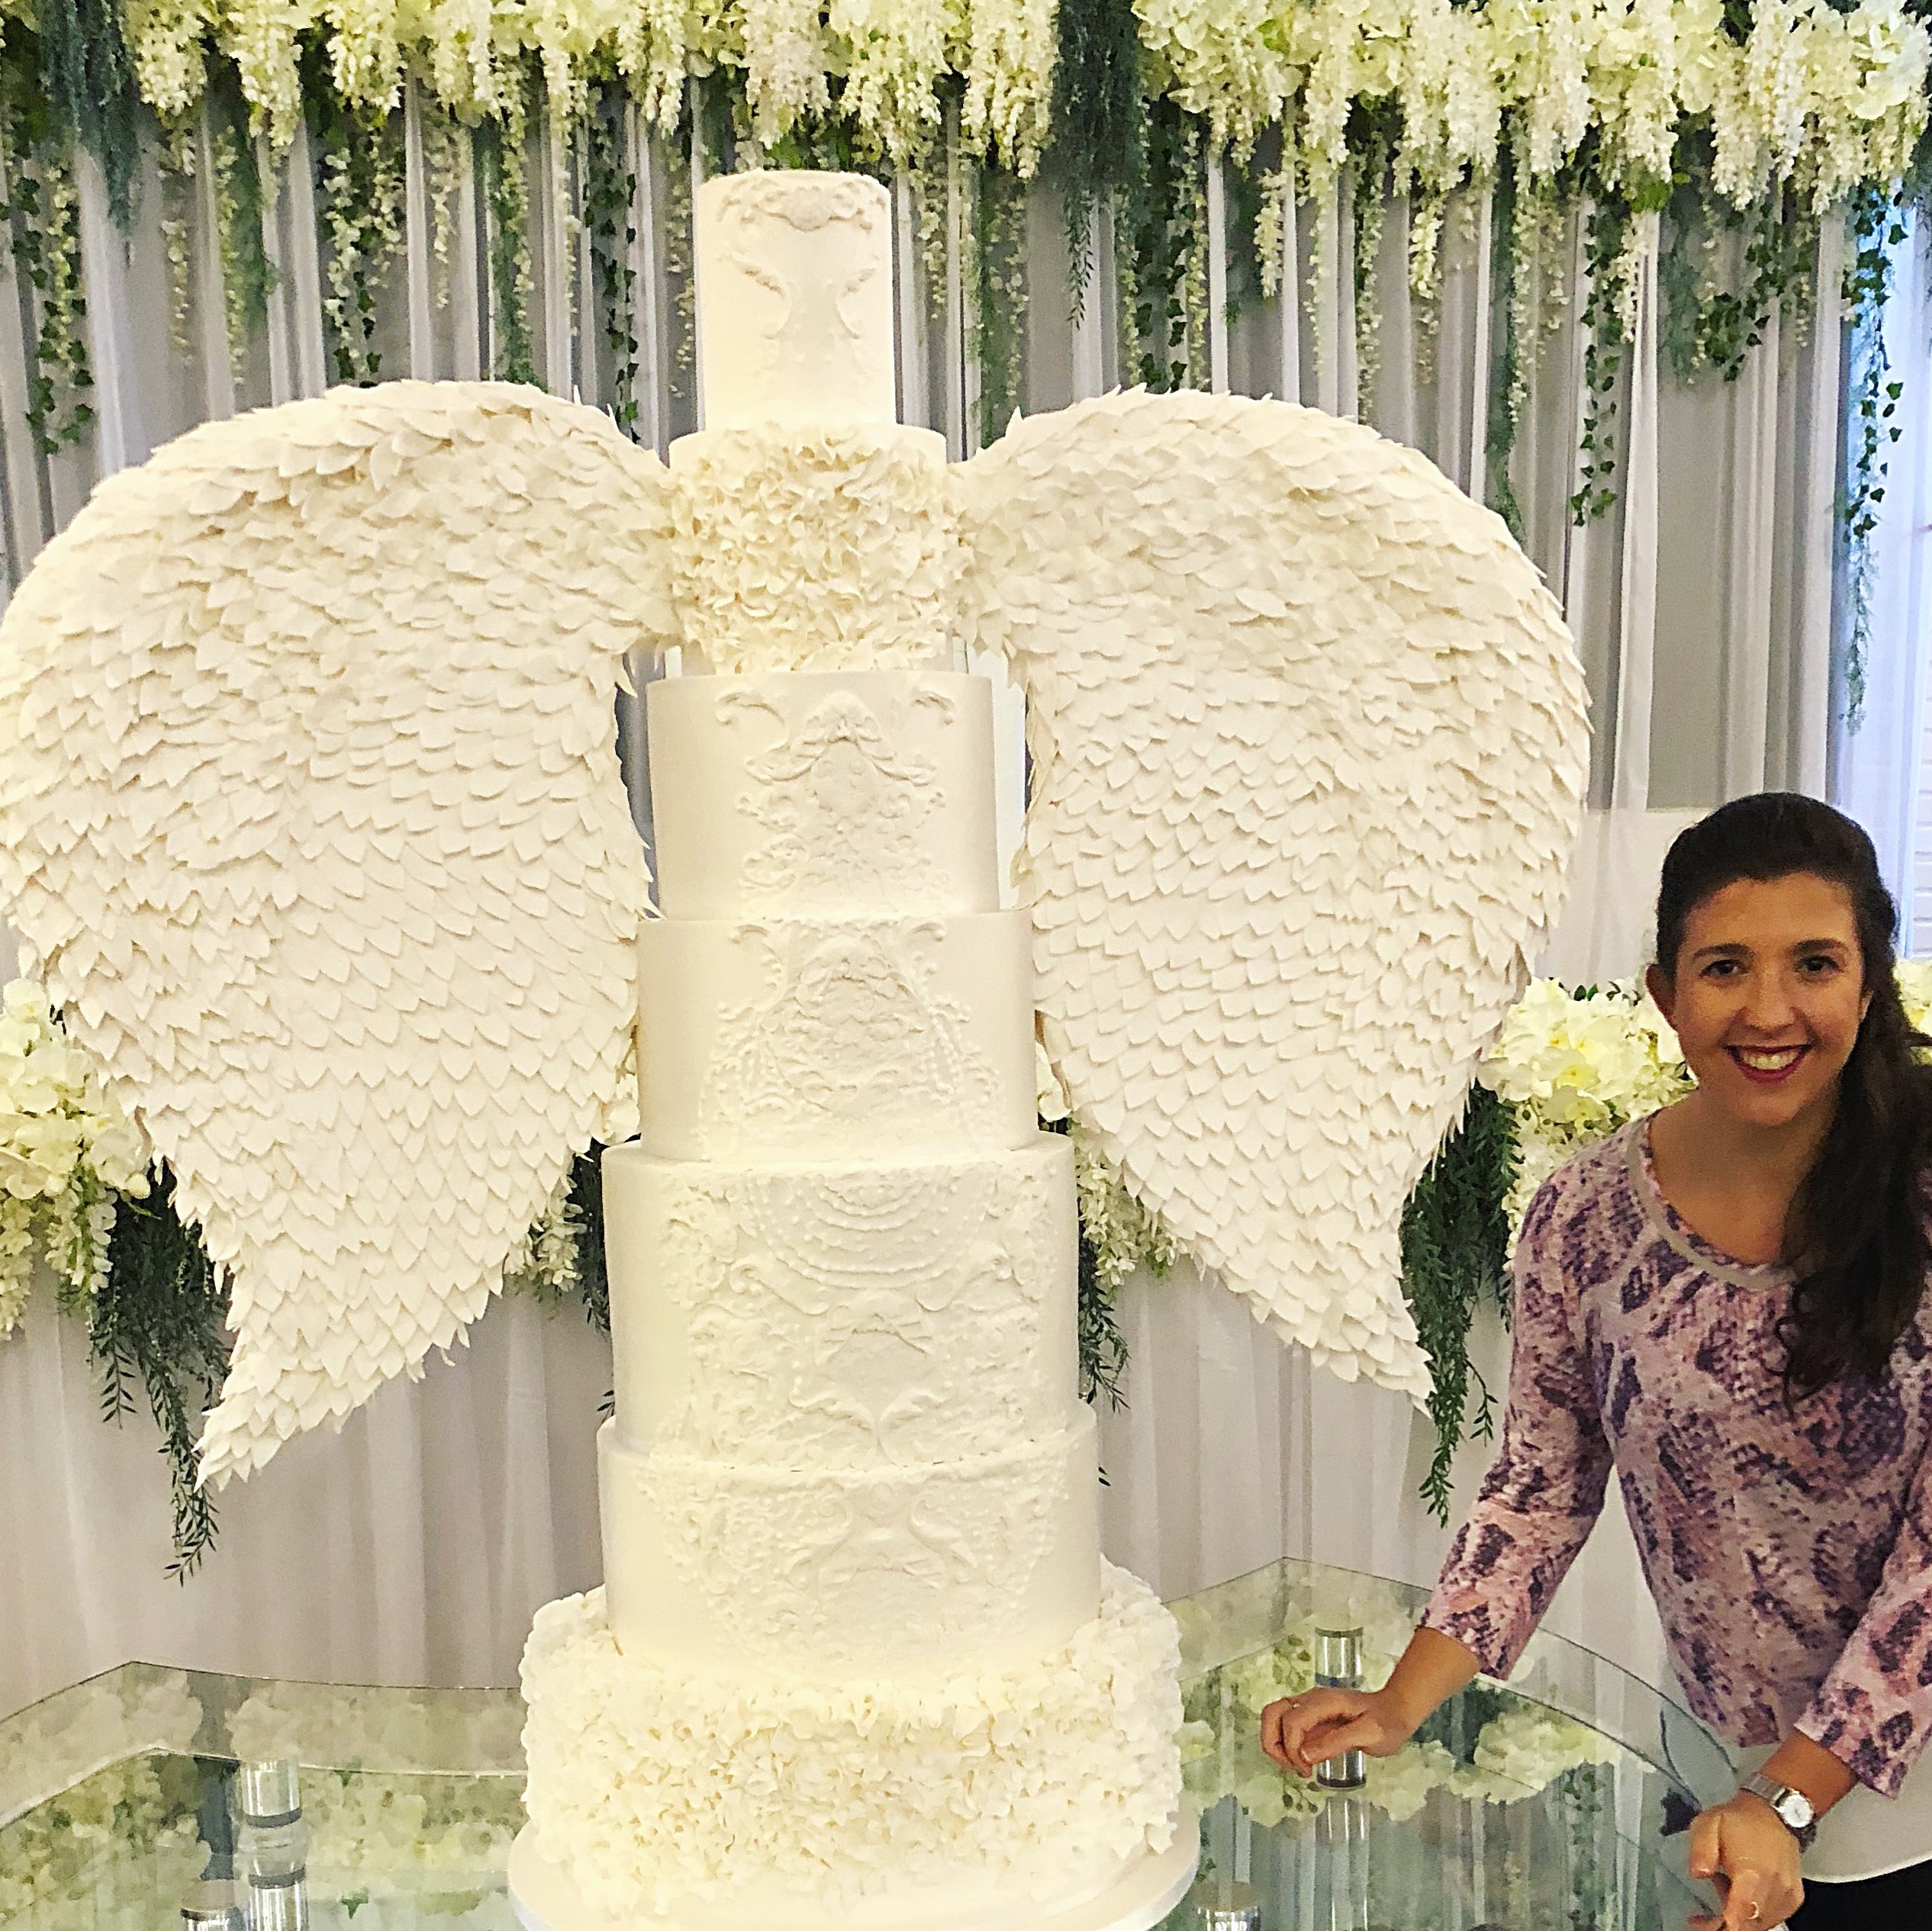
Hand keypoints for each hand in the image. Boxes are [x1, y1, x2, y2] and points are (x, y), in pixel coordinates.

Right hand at [1259, 1687, 1416, 1777]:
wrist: (1397, 1710)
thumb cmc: (1387, 1722)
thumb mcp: (1370, 1734)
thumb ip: (1336, 1742)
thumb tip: (1303, 1755)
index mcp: (1323, 1701)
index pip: (1292, 1721)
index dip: (1292, 1748)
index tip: (1307, 1770)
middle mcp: (1310, 1700)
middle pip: (1272, 1713)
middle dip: (1274, 1744)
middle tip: (1294, 1767)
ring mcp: (1308, 1706)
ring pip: (1274, 1717)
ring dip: (1276, 1744)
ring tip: (1295, 1765)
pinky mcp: (1310, 1716)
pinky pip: (1285, 1726)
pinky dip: (1284, 1744)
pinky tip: (1301, 1760)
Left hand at [1686, 1795, 1804, 1930]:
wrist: (1772, 1812)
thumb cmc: (1739, 1820)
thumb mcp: (1707, 1824)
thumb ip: (1700, 1851)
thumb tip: (1698, 1874)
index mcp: (1752, 1870)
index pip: (1742, 1911)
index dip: (1726, 1924)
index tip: (1707, 1925)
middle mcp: (1774, 1885)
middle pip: (1750, 1922)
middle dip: (1726, 1923)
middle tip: (1705, 1915)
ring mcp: (1787, 1893)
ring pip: (1762, 1922)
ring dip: (1740, 1917)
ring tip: (1724, 1890)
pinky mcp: (1794, 1898)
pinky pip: (1774, 1917)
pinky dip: (1756, 1914)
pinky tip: (1743, 1894)